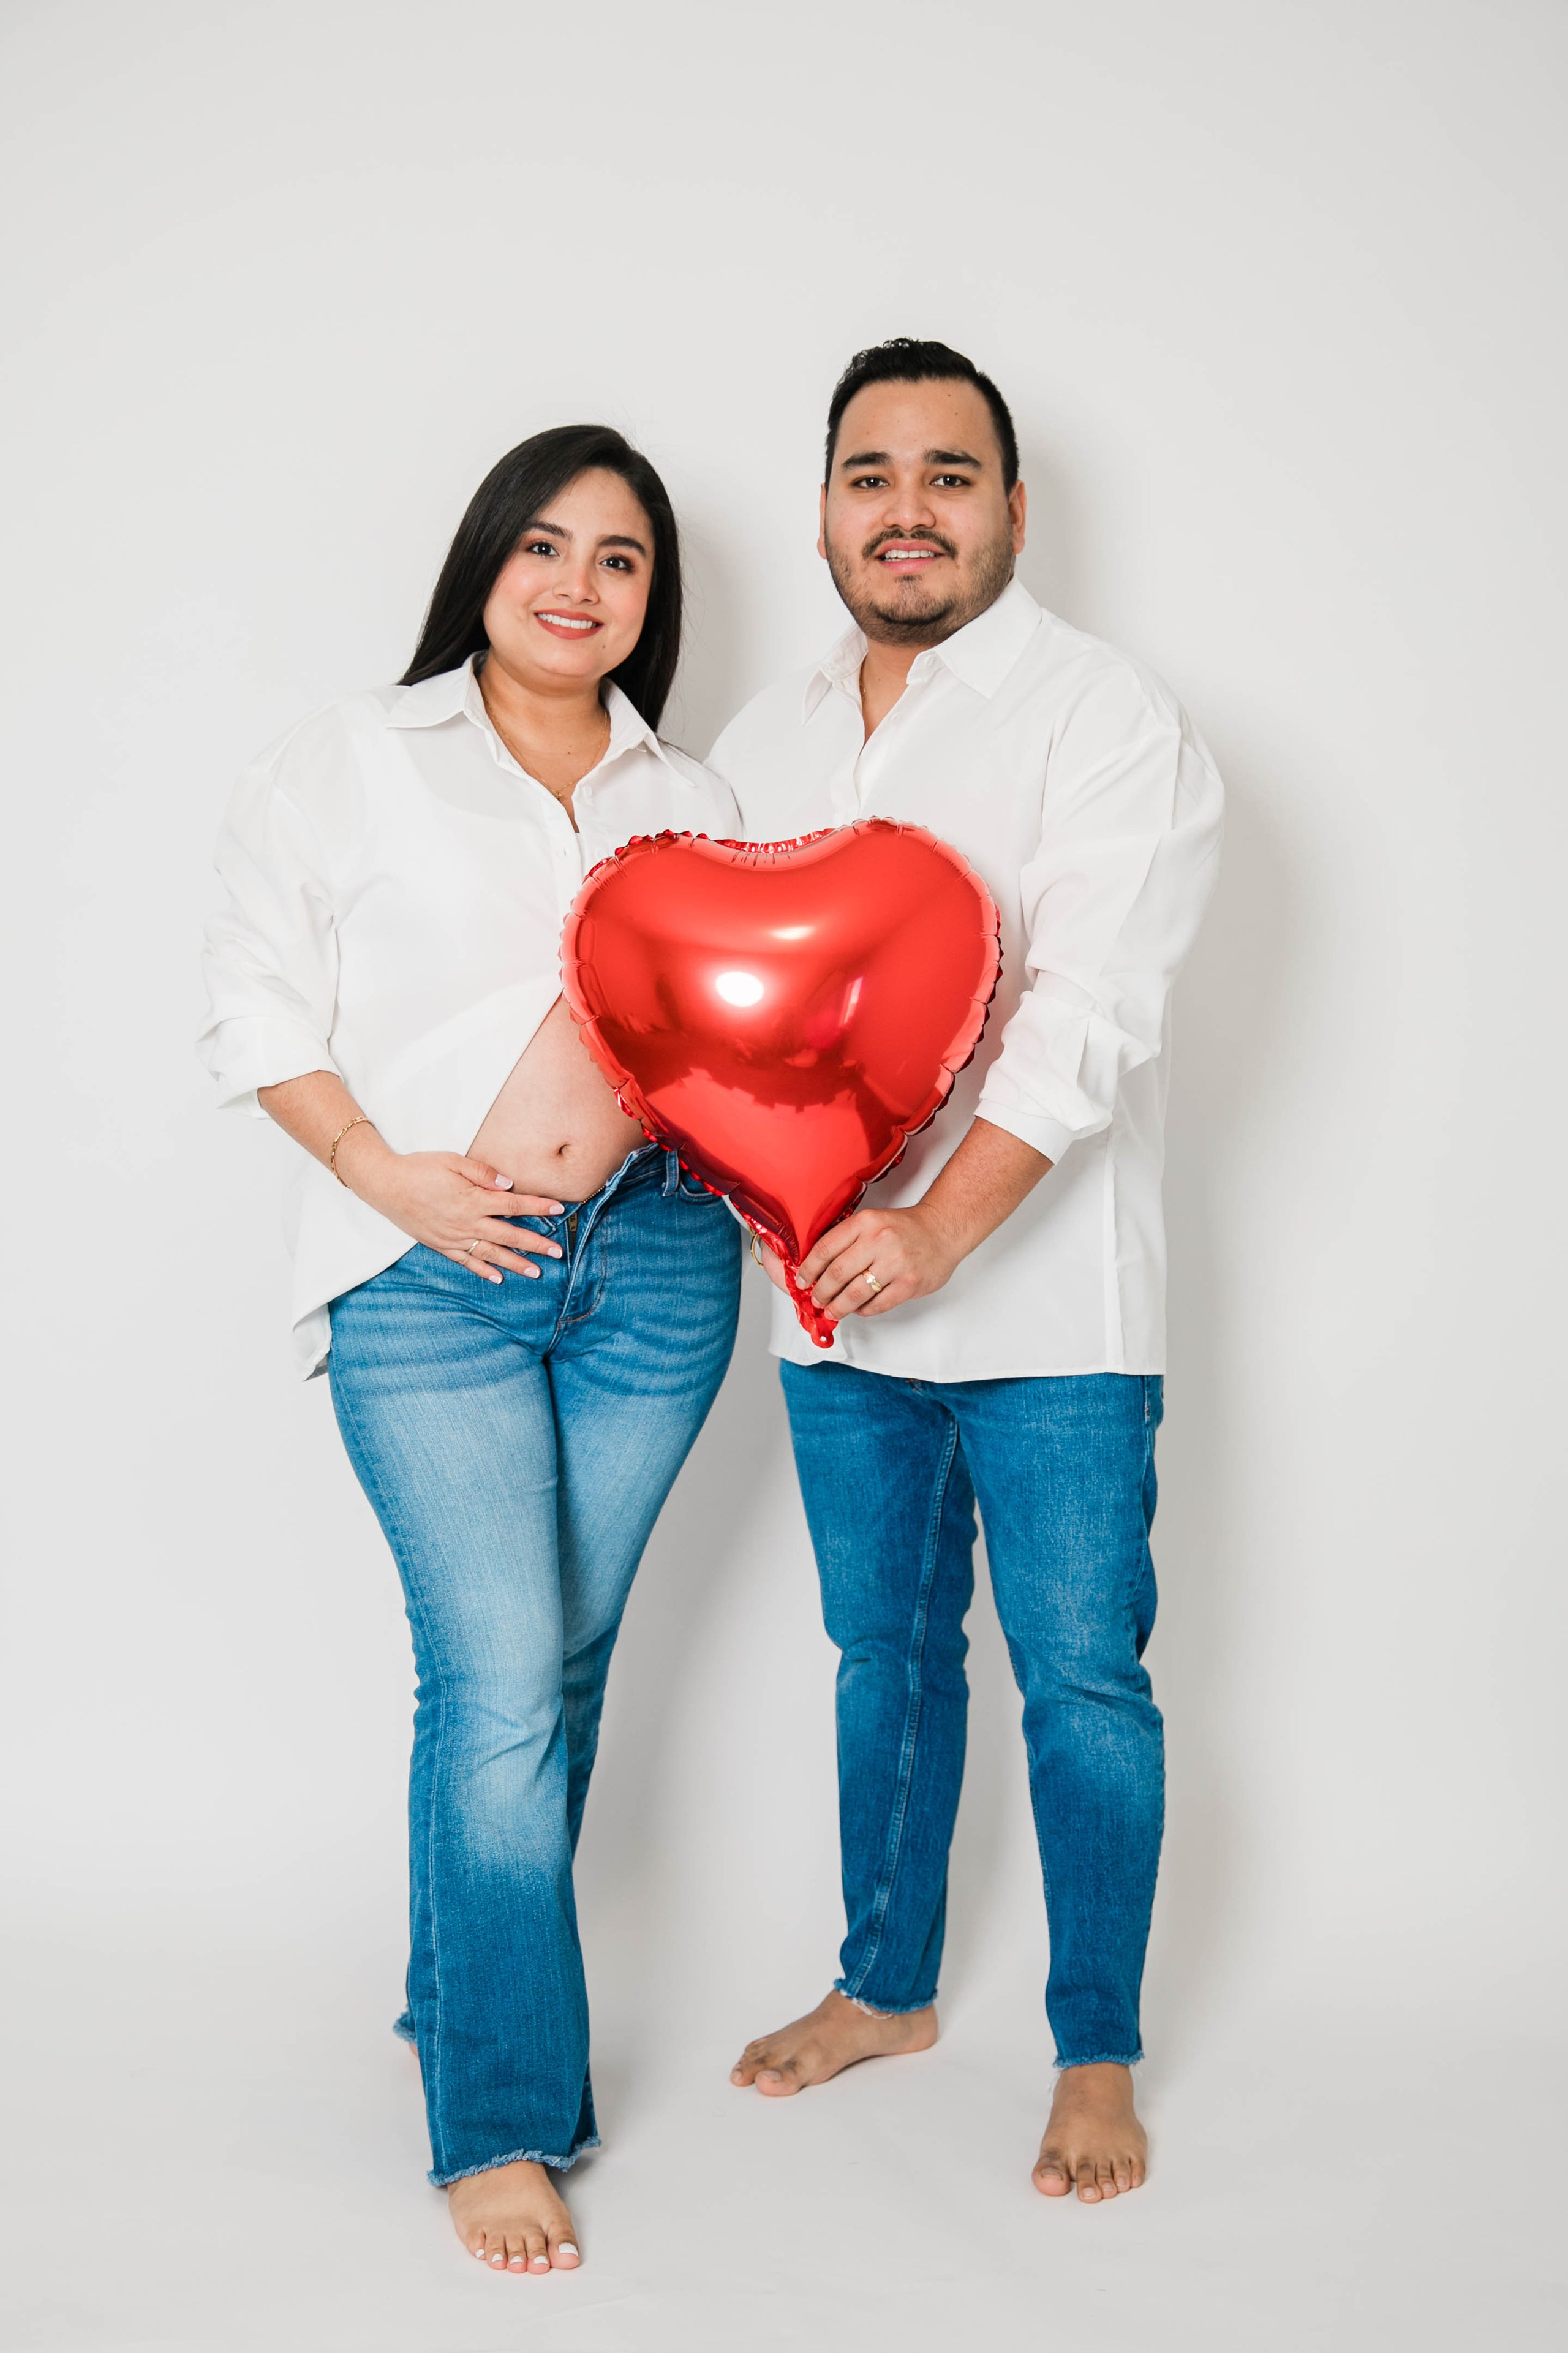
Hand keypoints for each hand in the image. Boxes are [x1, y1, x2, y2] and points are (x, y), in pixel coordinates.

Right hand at [337, 1128, 565, 1283]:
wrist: (385, 1185)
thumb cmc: (419, 1168)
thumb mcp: (453, 1161)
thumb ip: (483, 1173)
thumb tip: (508, 1184)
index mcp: (472, 1199)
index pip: (513, 1205)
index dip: (538, 1207)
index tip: (559, 1209)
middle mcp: (466, 1222)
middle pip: (508, 1235)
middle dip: (535, 1244)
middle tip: (557, 1253)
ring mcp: (453, 1237)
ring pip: (490, 1253)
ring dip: (514, 1264)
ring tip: (536, 1273)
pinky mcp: (440, 1245)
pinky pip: (465, 1261)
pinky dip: (482, 1270)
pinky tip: (497, 1278)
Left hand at [797, 1204, 961, 1319]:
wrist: (943, 1229)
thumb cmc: (904, 1228)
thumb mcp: (872, 1221)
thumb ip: (848, 1240)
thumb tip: (817, 1268)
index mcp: (865, 1222)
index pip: (826, 1248)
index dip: (809, 1269)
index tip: (802, 1280)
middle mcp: (879, 1241)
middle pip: (836, 1274)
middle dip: (821, 1292)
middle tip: (816, 1299)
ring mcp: (896, 1264)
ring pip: (855, 1294)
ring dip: (838, 1307)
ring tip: (832, 1311)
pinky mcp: (910, 1284)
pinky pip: (877, 1304)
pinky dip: (863, 1310)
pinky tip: (859, 1309)